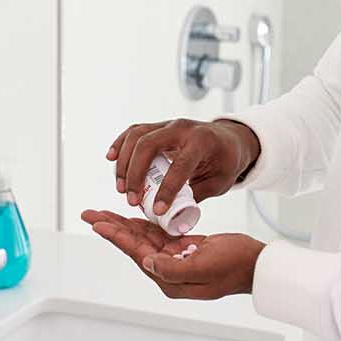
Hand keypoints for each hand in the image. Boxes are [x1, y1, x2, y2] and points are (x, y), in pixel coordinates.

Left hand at [80, 210, 264, 300]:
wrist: (257, 265)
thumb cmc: (235, 266)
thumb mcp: (205, 268)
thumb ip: (173, 269)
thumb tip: (146, 263)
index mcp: (170, 279)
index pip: (136, 253)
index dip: (116, 236)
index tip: (97, 223)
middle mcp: (168, 271)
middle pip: (133, 245)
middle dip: (111, 228)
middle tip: (89, 214)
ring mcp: (175, 260)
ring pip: (142, 239)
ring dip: (123, 225)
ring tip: (102, 214)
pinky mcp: (183, 249)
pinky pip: (157, 235)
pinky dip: (143, 224)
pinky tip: (131, 215)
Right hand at [106, 118, 260, 214]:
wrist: (229, 139)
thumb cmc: (225, 162)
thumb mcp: (218, 182)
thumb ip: (195, 196)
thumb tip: (170, 216)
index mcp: (202, 142)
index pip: (180, 165)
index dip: (167, 189)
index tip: (157, 210)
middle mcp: (182, 128)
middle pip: (149, 145)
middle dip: (135, 174)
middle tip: (131, 199)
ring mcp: (168, 124)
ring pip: (137, 136)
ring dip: (124, 162)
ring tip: (121, 188)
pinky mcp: (158, 126)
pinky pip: (134, 131)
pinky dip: (120, 144)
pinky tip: (111, 159)